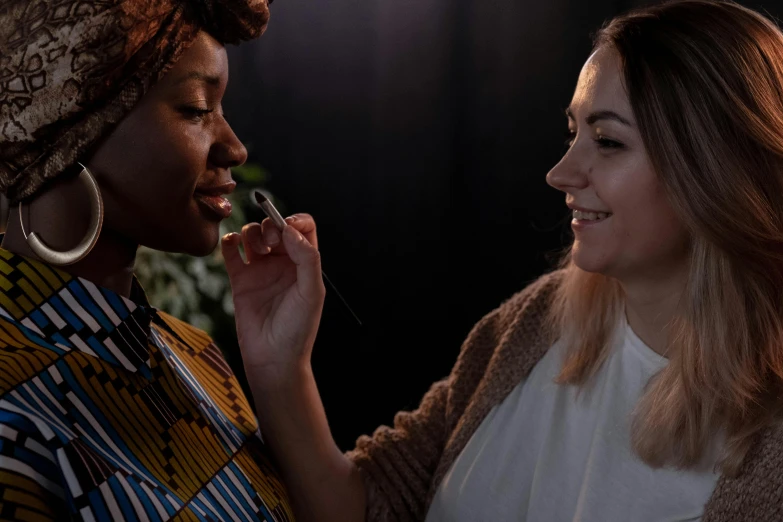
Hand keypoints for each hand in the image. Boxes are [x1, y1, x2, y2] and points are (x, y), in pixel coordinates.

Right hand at [221, 214, 325, 383]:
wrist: (274, 358)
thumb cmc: (298, 329)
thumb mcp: (312, 292)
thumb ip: (307, 258)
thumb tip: (290, 230)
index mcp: (304, 264)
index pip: (302, 228)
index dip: (295, 221)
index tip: (286, 228)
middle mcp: (283, 263)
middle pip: (275, 227)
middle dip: (271, 225)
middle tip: (271, 243)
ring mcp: (260, 270)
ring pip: (253, 235)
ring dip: (252, 232)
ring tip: (258, 250)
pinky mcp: (240, 280)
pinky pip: (231, 251)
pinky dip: (230, 240)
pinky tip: (232, 243)